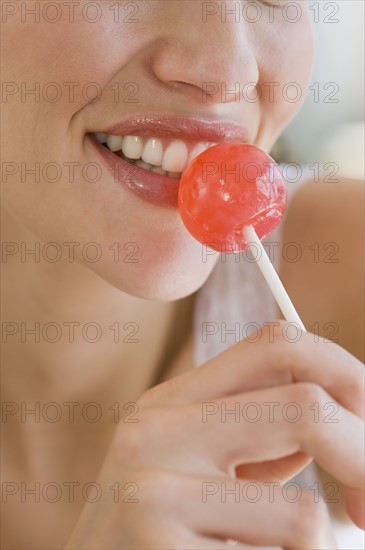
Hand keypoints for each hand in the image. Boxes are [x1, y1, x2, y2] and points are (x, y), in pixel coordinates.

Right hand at [65, 321, 363, 548]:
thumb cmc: (157, 536)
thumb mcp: (196, 468)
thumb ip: (253, 434)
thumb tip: (336, 410)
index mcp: (169, 402)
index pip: (277, 344)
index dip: (343, 373)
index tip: (364, 422)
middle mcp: (154, 430)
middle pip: (305, 409)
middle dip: (360, 460)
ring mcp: (150, 490)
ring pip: (304, 514)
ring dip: (314, 548)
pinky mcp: (155, 548)